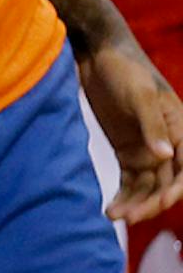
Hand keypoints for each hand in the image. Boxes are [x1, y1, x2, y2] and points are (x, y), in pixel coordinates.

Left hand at [82, 40, 182, 221]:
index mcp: (181, 129)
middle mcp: (168, 144)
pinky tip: (111, 209)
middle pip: (166, 182)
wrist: (98, 56)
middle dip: (151, 202)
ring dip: (135, 203)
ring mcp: (148, 150)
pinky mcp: (128, 152)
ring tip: (114, 215)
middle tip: (129, 216)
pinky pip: (130, 181)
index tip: (160, 202)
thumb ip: (152, 124)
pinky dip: (123, 196)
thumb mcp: (138, 94)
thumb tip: (166, 155)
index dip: (177, 188)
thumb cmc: (124, 69)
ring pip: (147, 186)